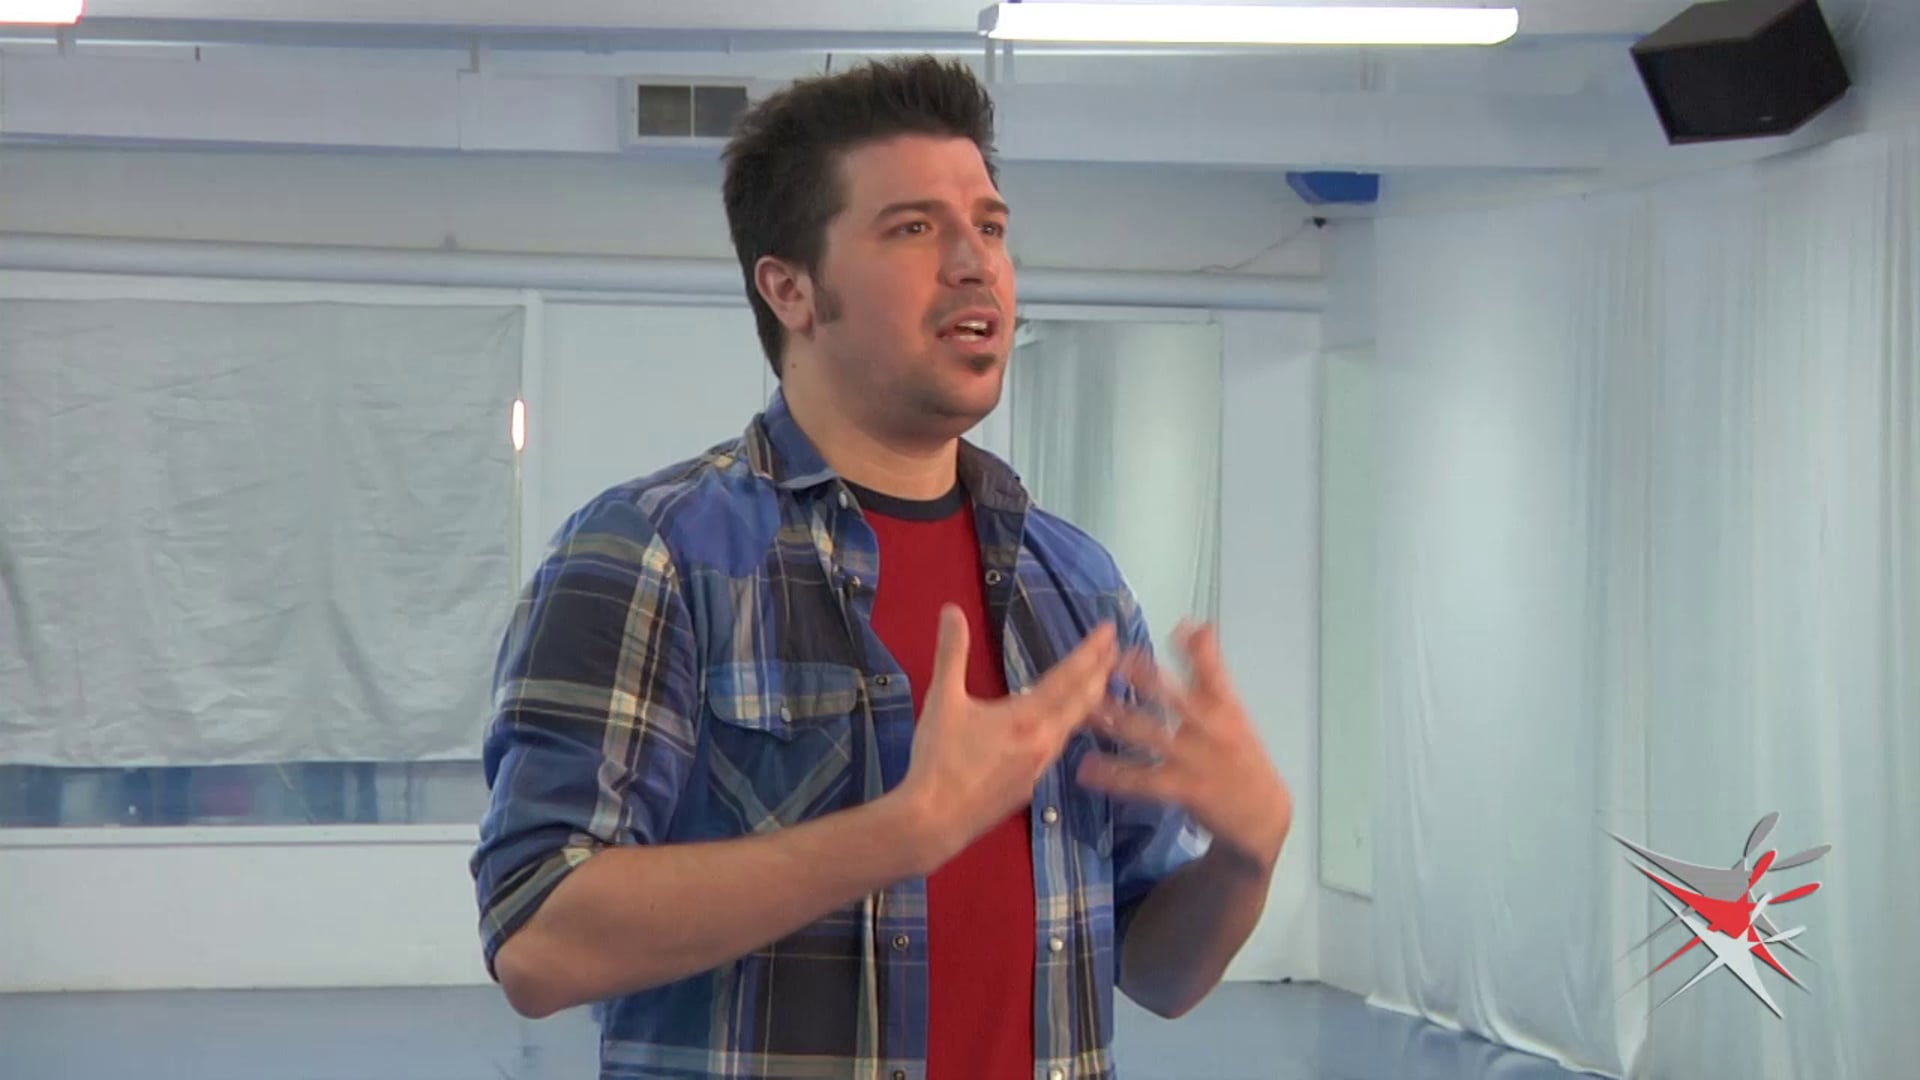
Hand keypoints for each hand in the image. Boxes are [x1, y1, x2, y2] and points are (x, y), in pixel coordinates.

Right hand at [894, 605, 1117, 871]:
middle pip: (1082, 703)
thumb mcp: (943, 700)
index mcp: (1027, 717)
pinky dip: (1066, 727)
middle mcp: (1043, 741)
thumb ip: (951, 653)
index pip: (1069, 677)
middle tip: (1114, 651)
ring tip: (1096, 685)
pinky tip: (1058, 726)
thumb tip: (952, 610)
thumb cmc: (939, 759)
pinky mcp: (1030, 786)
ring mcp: (1039, 767)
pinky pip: (1056, 748)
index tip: (1110, 632)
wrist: (934, 821)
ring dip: (1087, 702)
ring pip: (1072, 727)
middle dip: (1100, 674)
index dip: (1091, 652)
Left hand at [1076, 621, 1291, 874]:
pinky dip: (1113, 775)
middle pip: (1177, 700)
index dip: (1199, 649)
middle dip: (1146, 680)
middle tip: (1113, 662)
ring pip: (1152, 737)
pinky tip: (1087, 769)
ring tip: (1088, 711)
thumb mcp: (1233, 711)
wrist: (1263, 814)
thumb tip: (1197, 626)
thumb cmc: (1240, 755)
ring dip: (1118, 722)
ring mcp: (1197, 761)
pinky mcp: (1184, 790)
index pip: (1215, 672)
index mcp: (1225, 708)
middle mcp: (1212, 730)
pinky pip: (1143, 781)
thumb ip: (1211, 672)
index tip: (1179, 626)